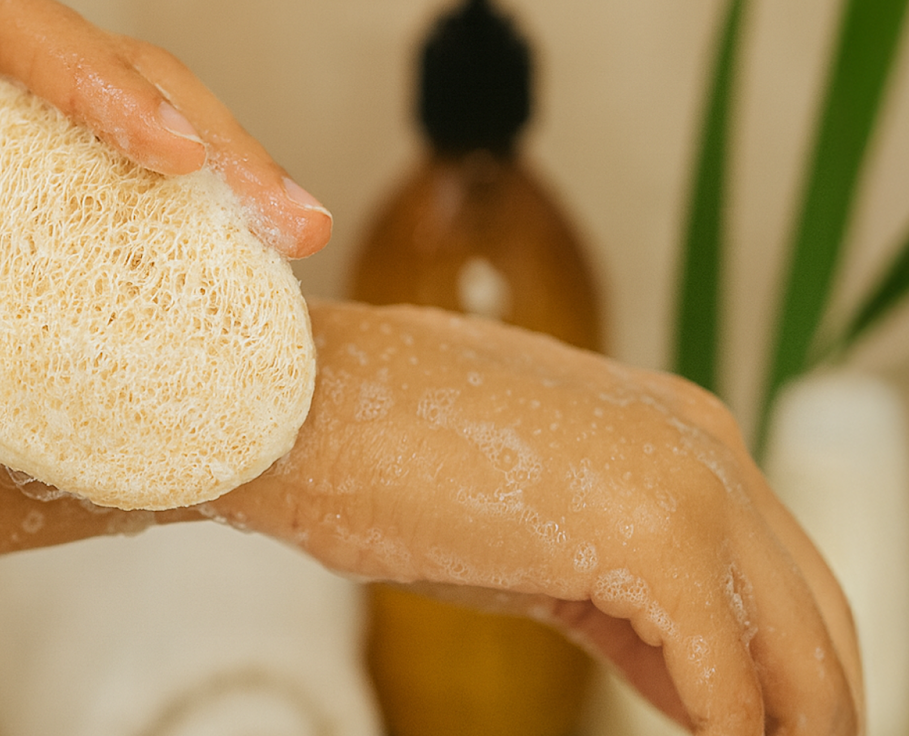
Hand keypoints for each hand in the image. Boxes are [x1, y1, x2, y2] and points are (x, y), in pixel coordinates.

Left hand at [0, 0, 331, 324]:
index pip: (10, 25)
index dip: (101, 82)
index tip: (171, 153)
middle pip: (106, 54)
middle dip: (204, 129)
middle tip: (280, 215)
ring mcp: (0, 84)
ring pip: (137, 94)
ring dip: (221, 162)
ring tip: (294, 236)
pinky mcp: (26, 138)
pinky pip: (119, 151)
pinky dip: (184, 200)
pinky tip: (243, 251)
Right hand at [216, 301, 860, 735]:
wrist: (295, 402)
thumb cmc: (374, 451)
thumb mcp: (524, 529)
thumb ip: (619, 591)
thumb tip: (684, 674)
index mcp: (672, 423)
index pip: (770, 565)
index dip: (776, 662)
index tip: (751, 725)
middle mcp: (699, 440)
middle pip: (808, 606)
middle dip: (804, 701)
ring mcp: (684, 483)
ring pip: (793, 643)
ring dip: (783, 722)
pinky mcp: (651, 538)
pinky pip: (725, 676)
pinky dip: (726, 730)